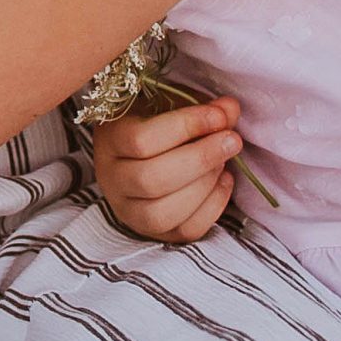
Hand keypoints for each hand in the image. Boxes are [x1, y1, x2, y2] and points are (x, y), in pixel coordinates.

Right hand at [90, 94, 242, 240]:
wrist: (137, 156)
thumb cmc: (154, 126)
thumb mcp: (170, 108)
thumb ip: (199, 109)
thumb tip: (231, 108)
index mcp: (108, 140)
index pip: (140, 139)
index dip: (184, 127)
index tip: (219, 116)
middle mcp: (111, 179)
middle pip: (152, 179)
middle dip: (200, 159)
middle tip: (232, 140)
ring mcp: (129, 210)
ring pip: (165, 211)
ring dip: (205, 185)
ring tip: (224, 162)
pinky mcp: (153, 231)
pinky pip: (186, 229)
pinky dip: (213, 207)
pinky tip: (224, 181)